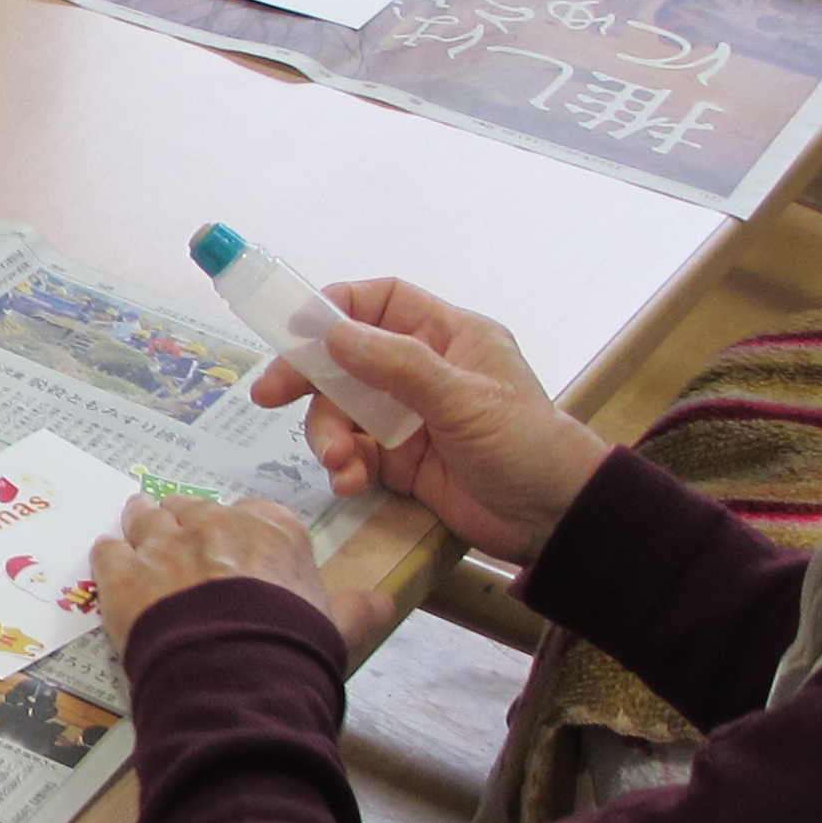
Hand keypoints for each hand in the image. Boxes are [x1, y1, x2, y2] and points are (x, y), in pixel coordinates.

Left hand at [89, 493, 392, 663]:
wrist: (237, 677)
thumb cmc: (291, 649)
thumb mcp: (337, 627)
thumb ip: (355, 609)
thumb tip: (383, 603)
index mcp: (272, 529)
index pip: (251, 513)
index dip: (237, 531)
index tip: (231, 545)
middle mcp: (216, 524)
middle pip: (192, 508)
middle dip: (184, 523)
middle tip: (178, 542)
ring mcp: (165, 545)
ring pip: (145, 517)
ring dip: (141, 523)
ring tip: (136, 528)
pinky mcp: (124, 573)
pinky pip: (109, 550)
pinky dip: (110, 556)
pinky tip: (110, 563)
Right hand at [257, 278, 608, 568]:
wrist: (554, 520)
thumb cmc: (526, 446)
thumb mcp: (464, 400)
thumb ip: (398, 365)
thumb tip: (334, 334)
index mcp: (448, 337)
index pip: (379, 302)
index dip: (335, 309)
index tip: (294, 330)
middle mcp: (423, 370)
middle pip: (346, 359)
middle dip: (308, 378)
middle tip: (267, 395)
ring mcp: (409, 417)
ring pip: (343, 411)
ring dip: (329, 435)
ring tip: (339, 463)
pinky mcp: (401, 462)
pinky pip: (354, 453)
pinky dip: (344, 465)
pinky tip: (351, 481)